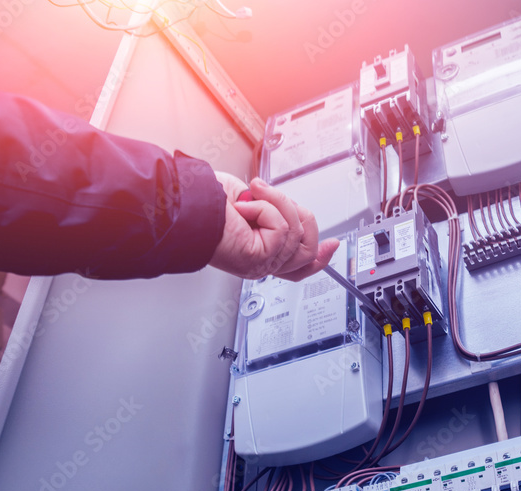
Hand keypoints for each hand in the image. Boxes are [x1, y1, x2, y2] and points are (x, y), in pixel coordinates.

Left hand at [209, 172, 338, 280]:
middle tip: (272, 196)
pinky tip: (245, 207)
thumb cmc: (207, 201)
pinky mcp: (261, 258)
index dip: (320, 257)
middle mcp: (263, 263)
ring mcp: (263, 263)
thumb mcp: (252, 200)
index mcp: (260, 254)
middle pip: (307, 251)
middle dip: (299, 216)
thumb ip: (275, 212)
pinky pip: (283, 229)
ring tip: (253, 194)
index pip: (299, 266)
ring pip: (299, 234)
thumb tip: (292, 209)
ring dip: (277, 204)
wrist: (188, 204)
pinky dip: (266, 208)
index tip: (333, 245)